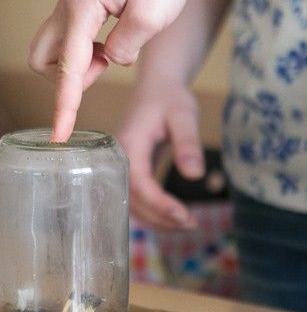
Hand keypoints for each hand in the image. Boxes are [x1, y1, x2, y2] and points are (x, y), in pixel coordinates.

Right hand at [29, 0, 202, 140]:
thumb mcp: (152, 17)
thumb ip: (123, 48)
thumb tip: (109, 61)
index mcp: (81, 7)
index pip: (67, 69)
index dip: (64, 107)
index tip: (59, 137)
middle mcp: (69, 4)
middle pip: (40, 59)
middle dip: (62, 79)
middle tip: (101, 72)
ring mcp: (74, 4)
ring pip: (52, 50)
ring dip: (75, 66)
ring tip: (111, 56)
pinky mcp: (85, 6)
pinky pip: (69, 40)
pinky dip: (84, 54)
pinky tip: (112, 46)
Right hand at [117, 81, 203, 229]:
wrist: (156, 87)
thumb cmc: (170, 98)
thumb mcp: (184, 114)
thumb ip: (187, 143)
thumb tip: (194, 176)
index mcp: (129, 144)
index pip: (139, 182)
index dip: (159, 204)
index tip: (183, 216)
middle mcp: (117, 159)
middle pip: (132, 199)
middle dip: (160, 217)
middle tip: (191, 224)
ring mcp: (119, 167)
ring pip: (131, 204)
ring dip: (156, 219)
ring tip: (186, 224)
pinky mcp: (127, 172)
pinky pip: (134, 199)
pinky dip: (152, 213)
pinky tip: (173, 218)